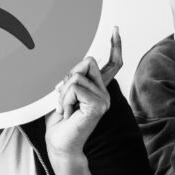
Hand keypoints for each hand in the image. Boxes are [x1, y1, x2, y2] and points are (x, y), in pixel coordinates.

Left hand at [45, 28, 122, 159]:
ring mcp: (104, 99)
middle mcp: (105, 92)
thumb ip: (73, 78)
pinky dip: (65, 99)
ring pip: (77, 76)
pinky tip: (68, 112)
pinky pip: (75, 87)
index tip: (115, 30)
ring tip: (65, 109)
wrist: (60, 144)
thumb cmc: (59, 120)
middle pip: (88, 61)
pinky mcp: (98, 105)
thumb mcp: (64, 92)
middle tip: (64, 98)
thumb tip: (79, 65)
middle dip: (68, 76)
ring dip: (63, 92)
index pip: (112, 63)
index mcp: (98, 88)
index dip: (115, 46)